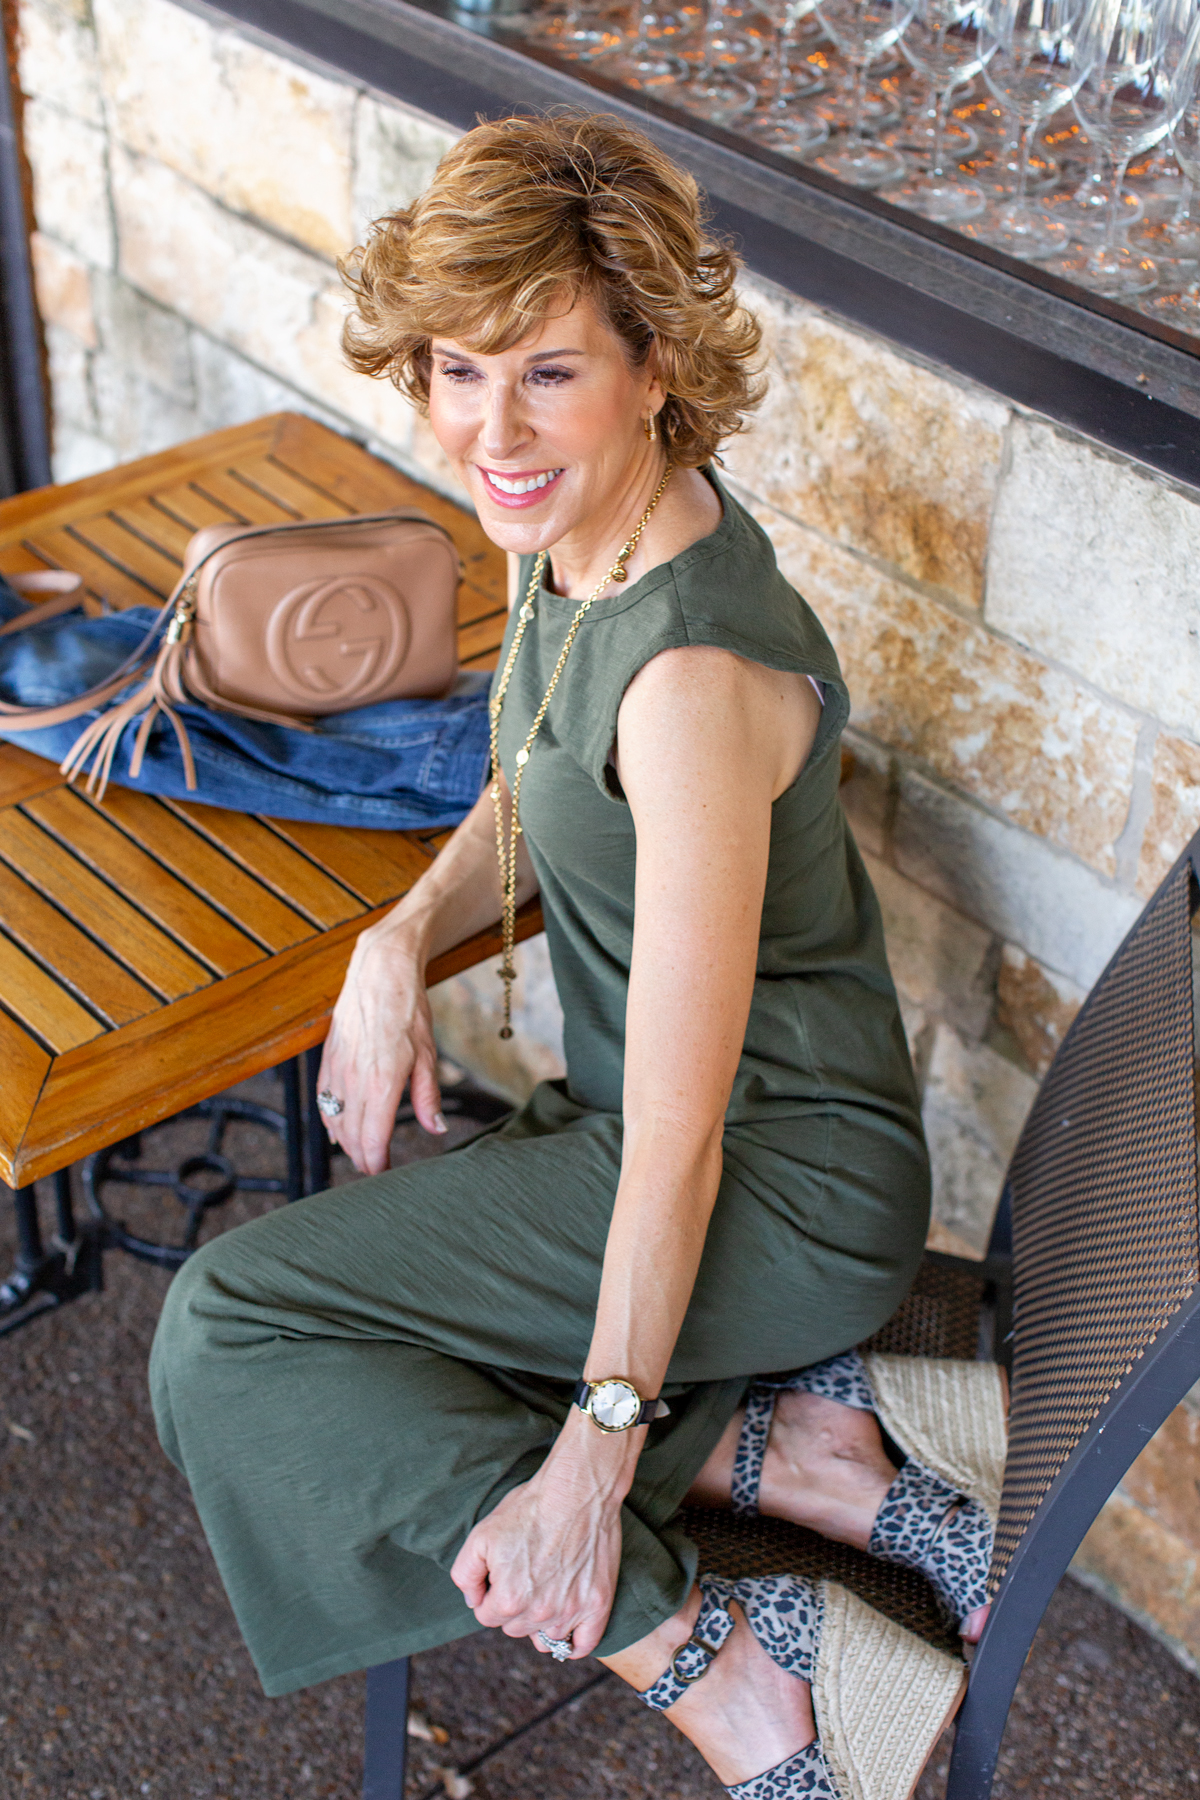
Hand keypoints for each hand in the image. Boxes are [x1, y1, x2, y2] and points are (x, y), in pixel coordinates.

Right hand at [316, 921, 444, 1174]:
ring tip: (361, 1154)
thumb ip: (428, 1095)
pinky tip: (337, 1130)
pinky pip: (323, 1101)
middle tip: (376, 1171)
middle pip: (351, 1136)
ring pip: (334, 1121)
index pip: (373, 1138)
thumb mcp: (428, 1054)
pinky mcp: (327, 1060)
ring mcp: (336, 1071)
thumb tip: (437, 1128)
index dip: (377, 1163)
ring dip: (345, 1143)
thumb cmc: (408, 1011)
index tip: (385, 1176)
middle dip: (362, 1158)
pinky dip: (329, 1120)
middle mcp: (353, 1081)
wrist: (379, 973)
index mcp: (382, 1082)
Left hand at [450, 1433, 627, 1659]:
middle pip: (515, 1628)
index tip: (501, 1574)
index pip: (487, 1616)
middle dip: (514, 1607)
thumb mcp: (480, 1535)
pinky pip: (583, 1645)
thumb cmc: (529, 1509)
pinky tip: (567, 1624)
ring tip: (546, 1589)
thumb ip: (465, 1575)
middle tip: (525, 1575)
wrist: (576, 1490)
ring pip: (546, 1637)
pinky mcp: (598, 1605)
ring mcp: (571, 1611)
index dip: (490, 1594)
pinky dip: (574, 1641)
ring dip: (541, 1620)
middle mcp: (540, 1613)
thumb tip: (474, 1600)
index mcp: (508, 1600)